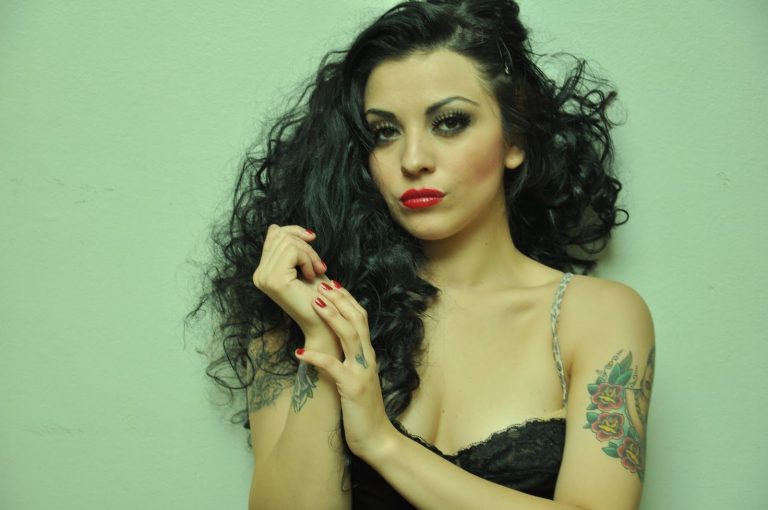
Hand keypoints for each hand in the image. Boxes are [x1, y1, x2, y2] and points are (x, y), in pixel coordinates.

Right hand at [252, 224, 334, 340]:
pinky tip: (311, 274)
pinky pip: (293, 252)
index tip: (312, 241)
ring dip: (309, 253)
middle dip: (304, 244)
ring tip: (316, 270)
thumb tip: (274, 227)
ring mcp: (264, 278)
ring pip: (287, 242)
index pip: (274, 234)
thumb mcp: (303, 264)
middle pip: (280, 235)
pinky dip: (308, 259)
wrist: (325, 322)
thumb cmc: (319, 295)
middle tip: (318, 263)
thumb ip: (289, 246)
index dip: (295, 231)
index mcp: (263, 271)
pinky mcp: (275, 280)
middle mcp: (259, 274)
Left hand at [295, 282, 396, 459]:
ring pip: (349, 335)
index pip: (360, 317)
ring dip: (331, 317)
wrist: (377, 439)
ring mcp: (362, 372)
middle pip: (357, 319)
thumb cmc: (362, 410)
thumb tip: (332, 343)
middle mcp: (367, 358)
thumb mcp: (356, 378)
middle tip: (321, 283)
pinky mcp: (353, 388)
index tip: (330, 283)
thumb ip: (349, 359)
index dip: (346, 298)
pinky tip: (299, 352)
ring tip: (314, 303)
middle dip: (339, 299)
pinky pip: (333, 367)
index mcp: (367, 354)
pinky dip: (316, 357)